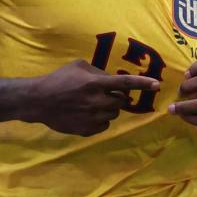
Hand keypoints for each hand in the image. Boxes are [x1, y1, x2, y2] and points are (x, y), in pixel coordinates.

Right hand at [25, 59, 159, 136]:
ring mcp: (92, 117)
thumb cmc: (58, 79)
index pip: (125, 83)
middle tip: (106, 93)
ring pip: (113, 114)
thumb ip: (98, 72)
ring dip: (109, 108)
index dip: (142, 83)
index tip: (157, 85)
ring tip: (93, 103)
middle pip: (121, 102)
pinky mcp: (87, 130)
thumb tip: (112, 79)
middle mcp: (96, 101)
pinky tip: (87, 113)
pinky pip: (104, 126)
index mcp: (95, 83)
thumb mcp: (78, 66)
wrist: (39, 101)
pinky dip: (100, 120)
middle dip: (118, 97)